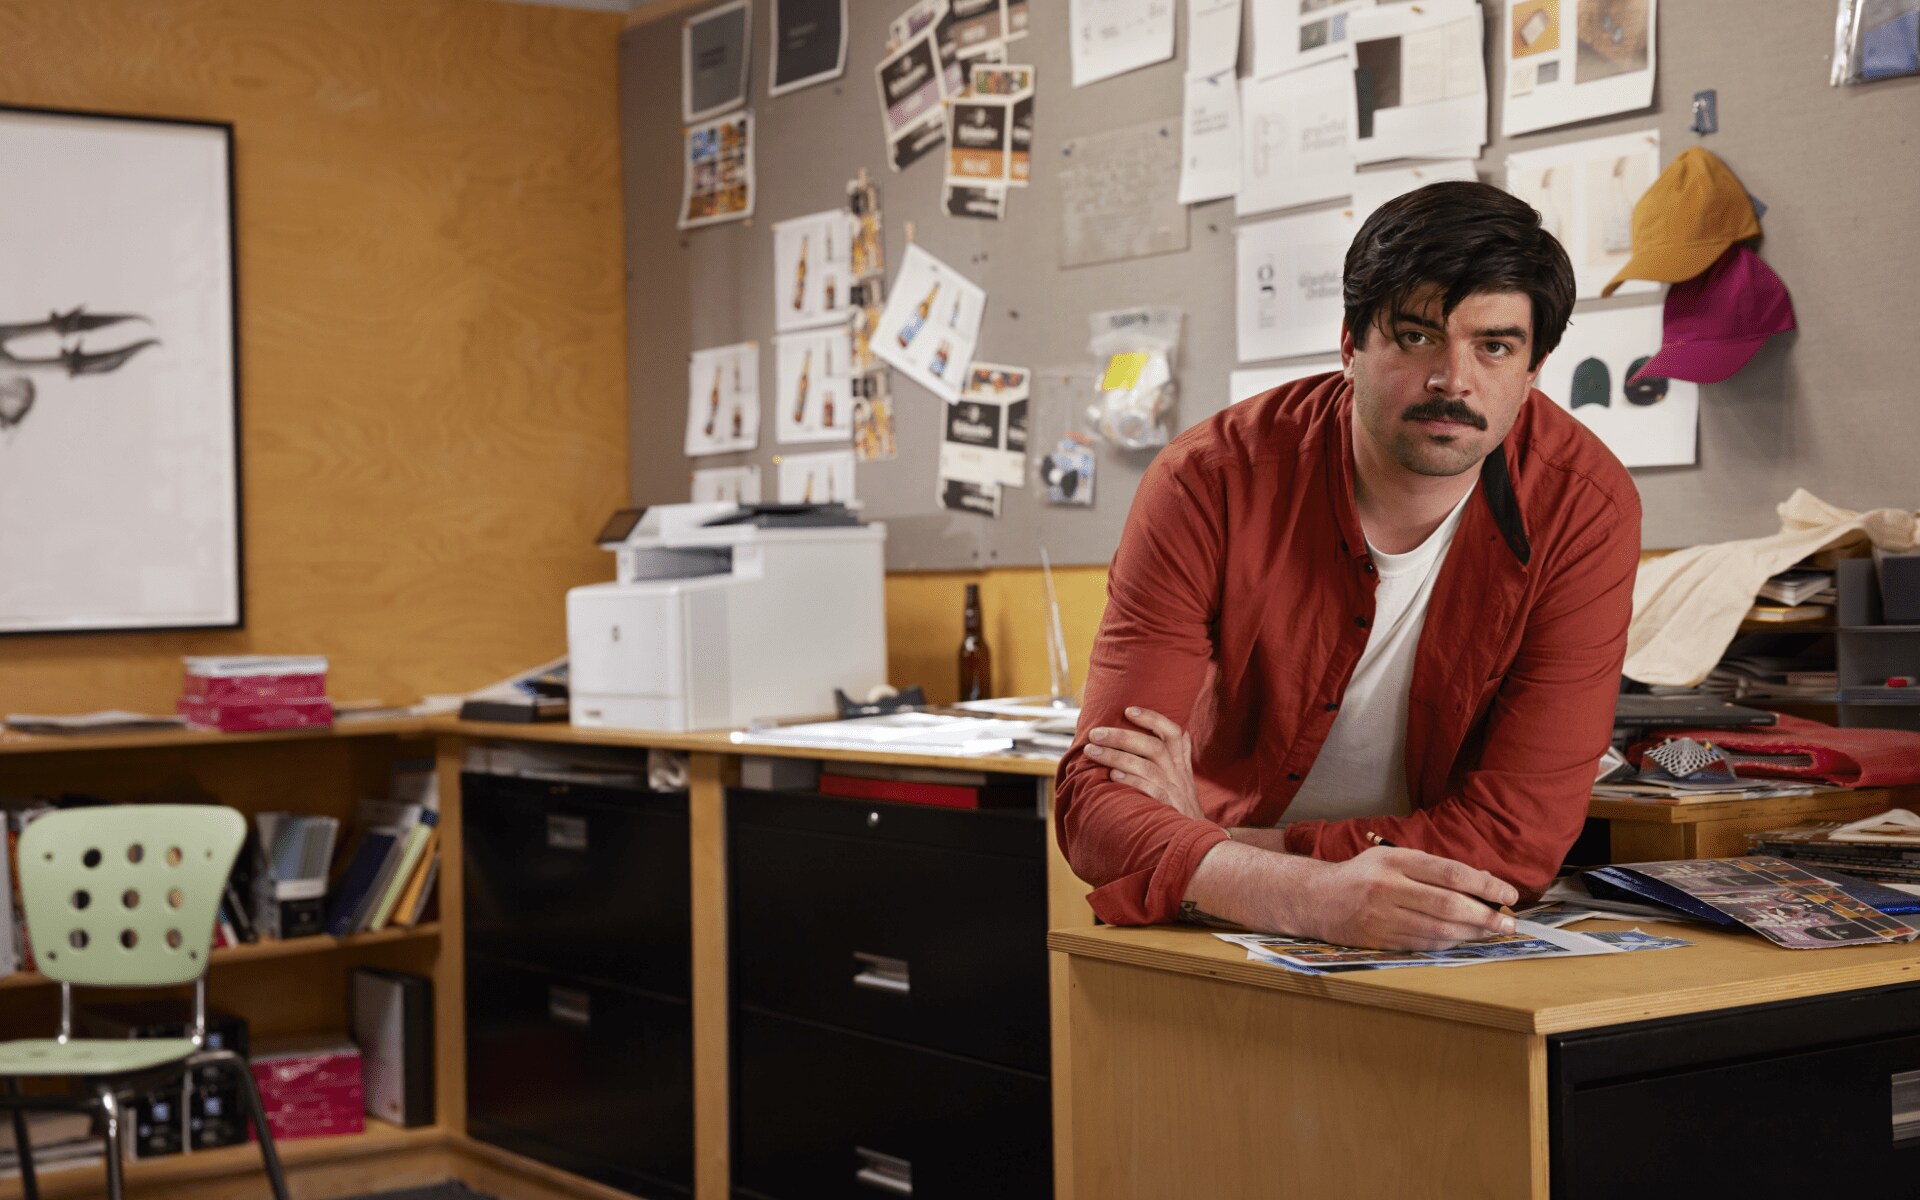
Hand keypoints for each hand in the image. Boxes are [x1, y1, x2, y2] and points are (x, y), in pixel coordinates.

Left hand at [1086, 706, 1200, 819]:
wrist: (1200, 841)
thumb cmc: (1180, 807)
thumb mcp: (1181, 780)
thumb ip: (1171, 759)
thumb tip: (1153, 739)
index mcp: (1180, 763)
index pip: (1173, 732)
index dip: (1152, 719)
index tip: (1129, 710)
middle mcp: (1178, 774)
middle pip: (1153, 746)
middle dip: (1121, 736)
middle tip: (1095, 733)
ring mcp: (1174, 791)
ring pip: (1146, 766)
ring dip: (1116, 756)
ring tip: (1092, 751)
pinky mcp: (1169, 808)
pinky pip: (1150, 790)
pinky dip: (1131, 781)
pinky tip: (1112, 776)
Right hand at [1300, 846, 1518, 949]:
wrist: (1317, 898)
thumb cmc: (1363, 875)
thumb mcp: (1394, 858)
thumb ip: (1435, 868)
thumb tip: (1483, 880)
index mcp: (1395, 860)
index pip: (1450, 872)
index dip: (1484, 885)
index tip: (1508, 894)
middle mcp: (1387, 887)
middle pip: (1448, 905)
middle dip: (1485, 915)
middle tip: (1508, 922)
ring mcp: (1382, 916)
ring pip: (1438, 929)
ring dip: (1471, 933)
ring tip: (1491, 932)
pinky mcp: (1379, 940)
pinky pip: (1424, 944)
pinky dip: (1449, 943)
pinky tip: (1463, 939)